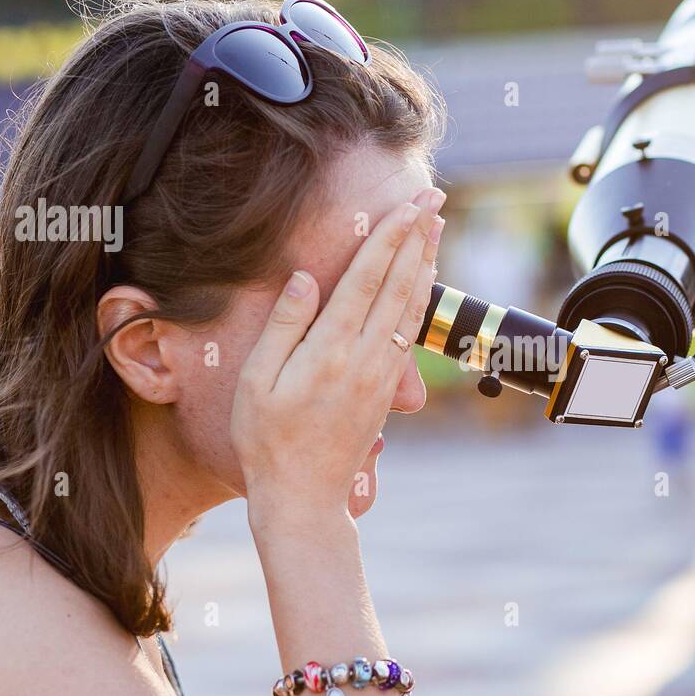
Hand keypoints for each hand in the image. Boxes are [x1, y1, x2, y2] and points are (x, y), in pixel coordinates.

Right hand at [231, 187, 444, 522]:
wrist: (304, 496)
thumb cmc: (267, 439)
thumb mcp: (258, 381)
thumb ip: (285, 325)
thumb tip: (307, 277)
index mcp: (330, 349)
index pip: (368, 278)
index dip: (391, 237)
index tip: (409, 205)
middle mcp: (365, 357)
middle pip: (399, 284)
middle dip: (418, 237)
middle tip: (435, 199)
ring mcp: (381, 373)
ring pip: (411, 305)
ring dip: (425, 262)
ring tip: (436, 226)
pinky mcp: (388, 387)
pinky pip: (410, 330)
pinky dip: (420, 297)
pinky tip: (423, 279)